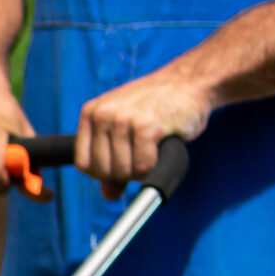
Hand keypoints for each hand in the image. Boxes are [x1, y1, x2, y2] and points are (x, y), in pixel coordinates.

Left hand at [75, 66, 213, 194]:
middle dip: (125, 174)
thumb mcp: (126, 128)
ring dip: (142, 170)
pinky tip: (162, 147)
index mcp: (91, 113)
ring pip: (123, 171)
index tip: (121, 167)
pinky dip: (155, 165)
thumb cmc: (158, 106)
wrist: (191, 81)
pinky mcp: (145, 126)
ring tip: (153, 149)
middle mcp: (102, 114)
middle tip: (143, 156)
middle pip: (103, 171)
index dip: (102, 174)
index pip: (83, 163)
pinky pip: (144, 167)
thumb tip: (107, 195)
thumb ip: (113, 159)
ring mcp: (122, 119)